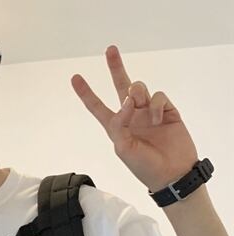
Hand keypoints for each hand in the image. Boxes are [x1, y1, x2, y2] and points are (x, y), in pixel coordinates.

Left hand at [71, 45, 198, 191]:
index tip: (75, 78)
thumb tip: (127, 100)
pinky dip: (155, 105)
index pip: (97, 107)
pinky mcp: (167, 109)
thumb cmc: (145, 166)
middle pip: (121, 86)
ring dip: (137, 93)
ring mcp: (149, 112)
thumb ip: (119, 125)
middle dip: (115, 68)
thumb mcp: (123, 149)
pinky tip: (157, 119)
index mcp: (116, 127)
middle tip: (110, 50)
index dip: (86, 93)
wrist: (172, 173)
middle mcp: (131, 116)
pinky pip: (157, 96)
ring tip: (139, 105)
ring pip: (139, 88)